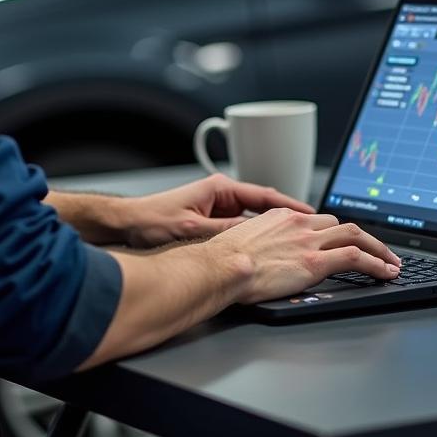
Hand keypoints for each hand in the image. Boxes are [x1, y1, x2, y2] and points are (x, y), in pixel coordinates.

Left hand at [123, 172, 314, 248]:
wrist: (128, 224)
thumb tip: (253, 237)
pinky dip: (253, 236)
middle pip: (262, 205)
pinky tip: (263, 248)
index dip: (289, 204)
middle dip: (284, 217)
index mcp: (220, 188)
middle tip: (308, 228)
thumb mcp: (193, 228)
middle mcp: (221, 194)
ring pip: (252, 218)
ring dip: (269, 228)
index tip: (308, 213)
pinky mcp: (210, 219)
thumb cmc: (153, 221)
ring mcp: (216, 206)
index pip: (263, 194)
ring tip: (292, 240)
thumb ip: (224, 232)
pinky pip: (239, 226)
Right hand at [207, 208, 401, 303]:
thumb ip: (262, 244)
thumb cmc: (223, 262)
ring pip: (355, 236)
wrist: (221, 267)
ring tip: (391, 262)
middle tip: (377, 250)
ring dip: (378, 249)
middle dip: (363, 237)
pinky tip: (386, 272)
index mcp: (281, 217)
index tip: (345, 238)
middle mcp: (298, 224)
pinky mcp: (315, 262)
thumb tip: (262, 257)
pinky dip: (376, 264)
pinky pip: (355, 258)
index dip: (336, 230)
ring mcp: (309, 241)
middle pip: (341, 224)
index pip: (318, 219)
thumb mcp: (243, 242)